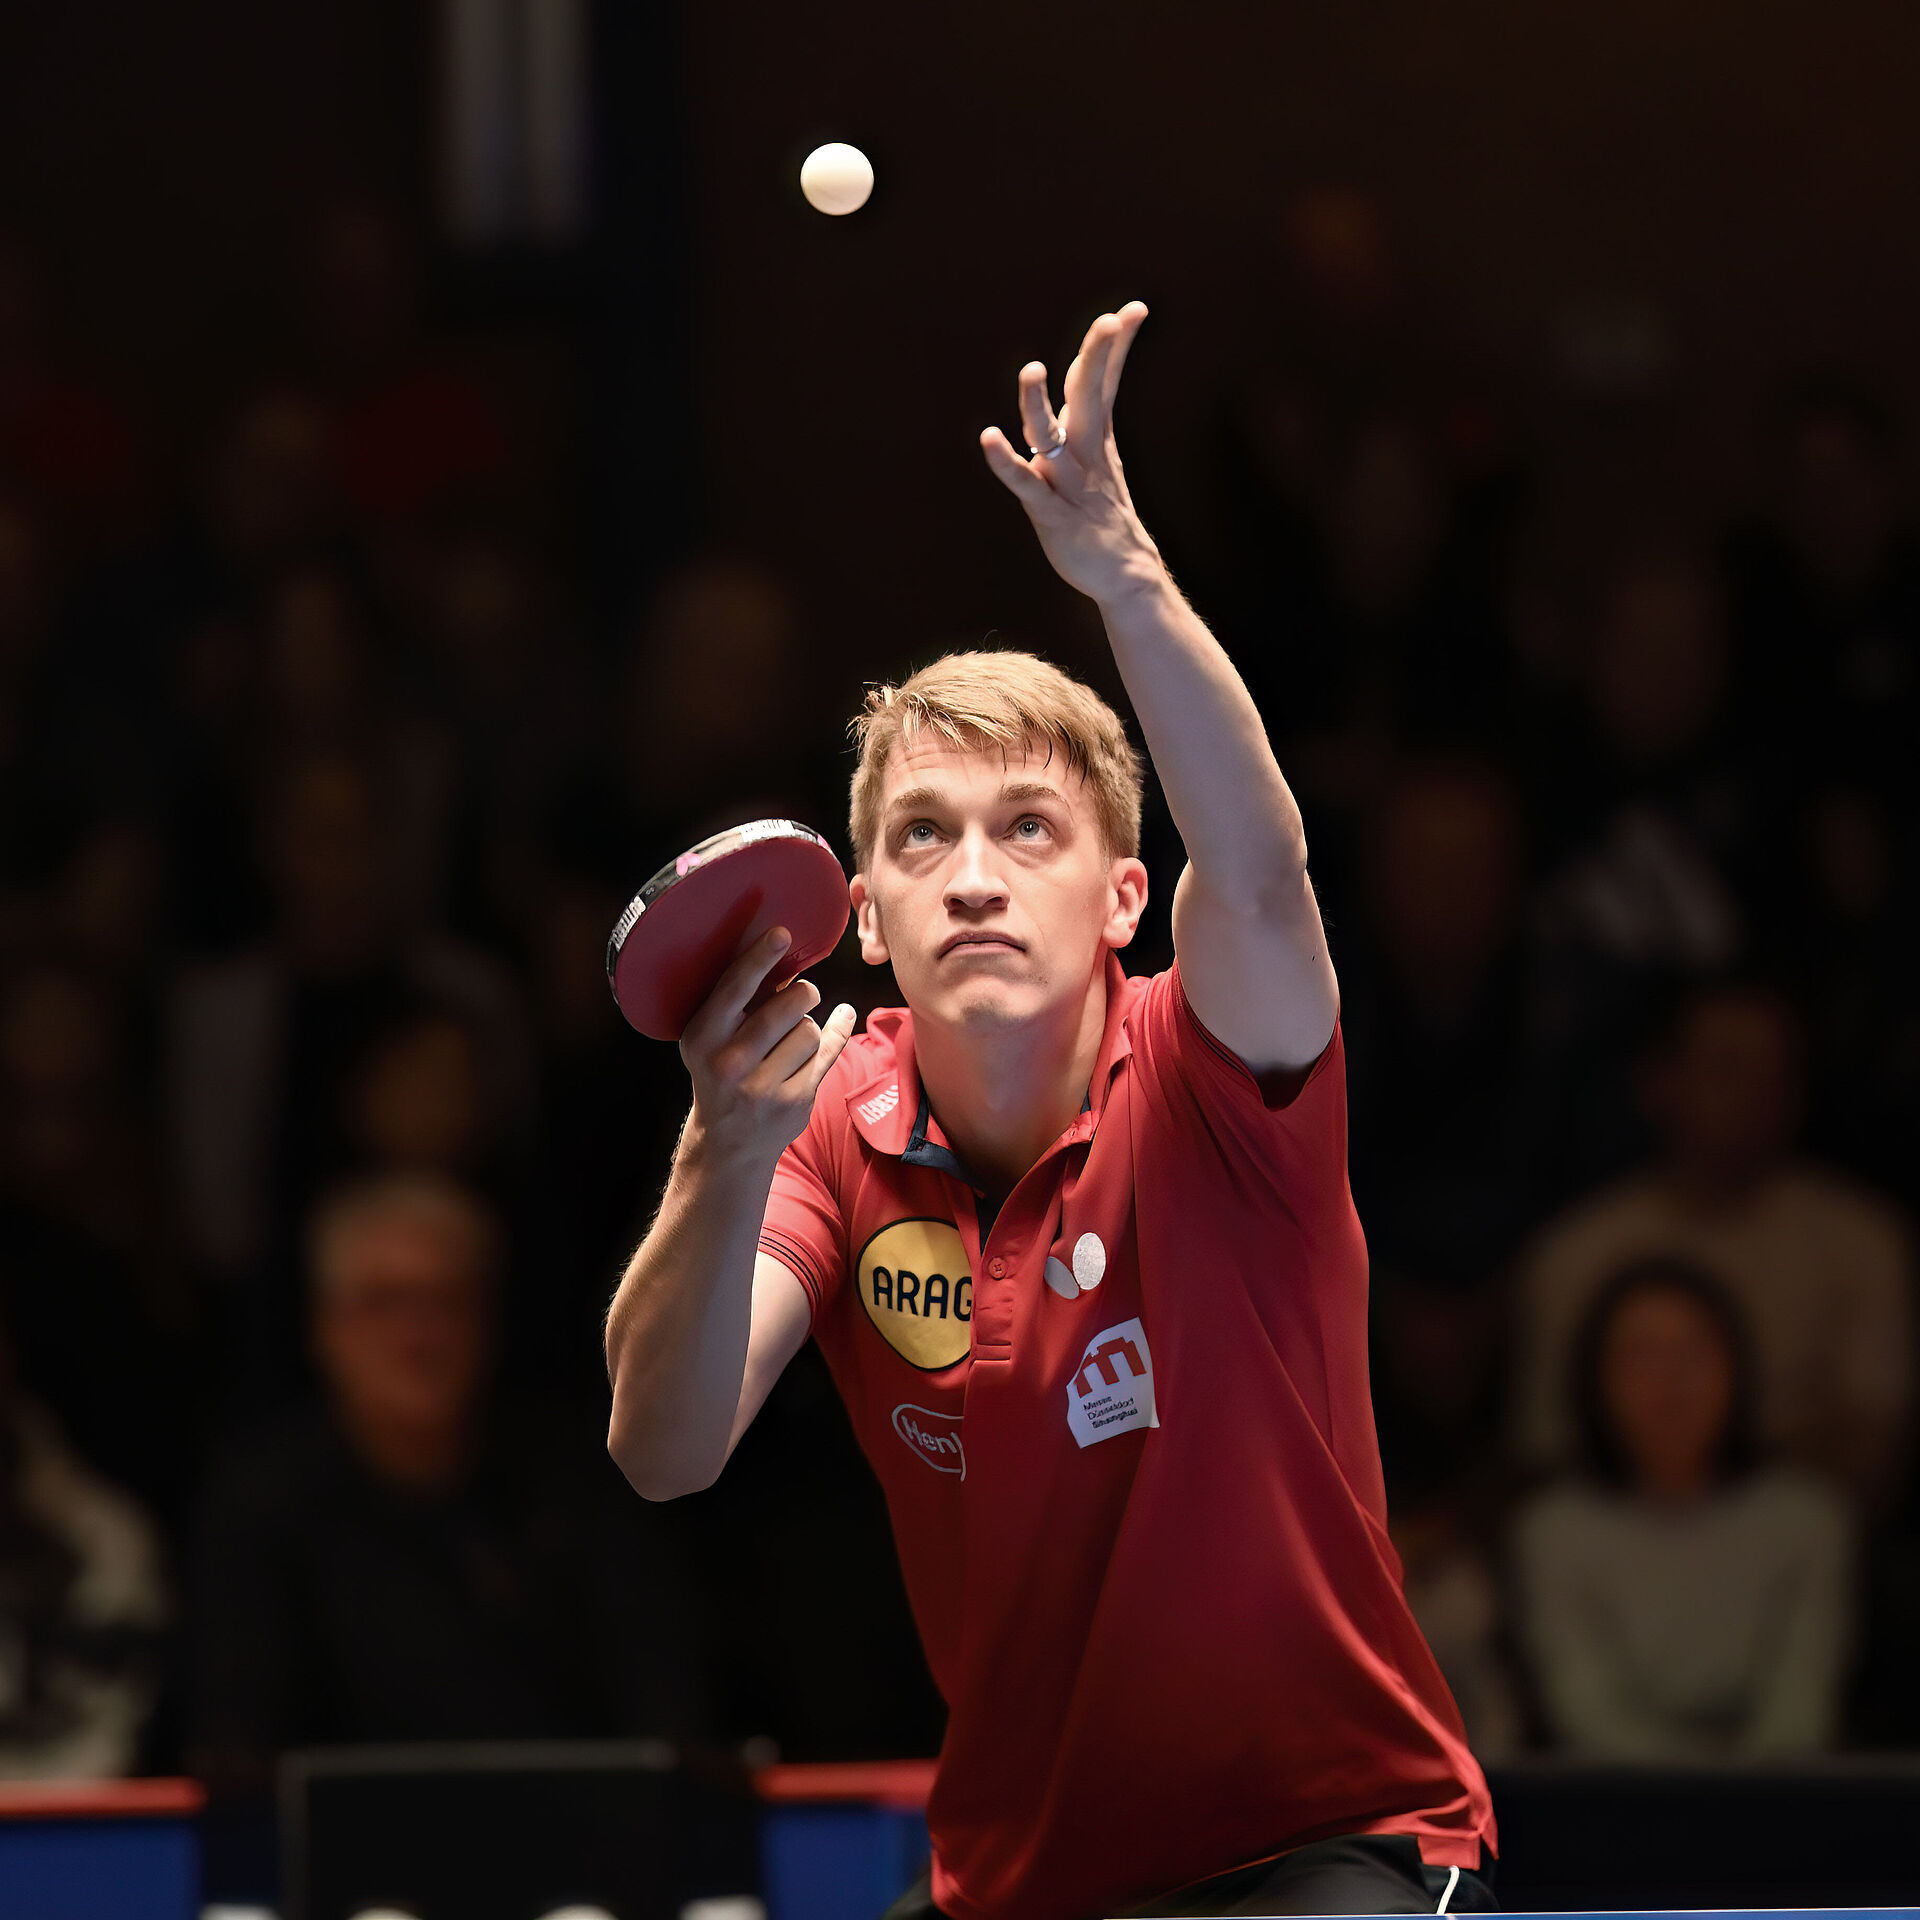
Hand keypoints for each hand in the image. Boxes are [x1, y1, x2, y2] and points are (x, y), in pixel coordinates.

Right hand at [678, 928, 855, 1165]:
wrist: (728, 1142)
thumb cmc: (721, 1072)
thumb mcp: (710, 1040)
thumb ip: (736, 1003)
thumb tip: (780, 952)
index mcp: (702, 1037)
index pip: (734, 988)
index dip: (760, 958)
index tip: (781, 933)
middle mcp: (730, 1062)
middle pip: (788, 1004)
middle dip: (802, 993)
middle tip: (801, 993)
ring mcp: (763, 1087)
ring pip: (810, 1029)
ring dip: (808, 1026)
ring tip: (792, 1037)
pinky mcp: (795, 1102)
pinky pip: (829, 1051)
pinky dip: (838, 1030)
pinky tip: (843, 1016)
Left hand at [980, 301, 1163, 605]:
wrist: (1125, 577)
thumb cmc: (1105, 515)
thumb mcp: (1102, 458)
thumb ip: (1090, 417)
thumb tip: (1084, 377)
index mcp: (1096, 438)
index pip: (1106, 382)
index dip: (1116, 347)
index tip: (1134, 310)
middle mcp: (1085, 453)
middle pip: (1090, 396)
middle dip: (1098, 356)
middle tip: (1111, 320)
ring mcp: (1068, 483)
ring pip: (1051, 435)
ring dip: (1038, 405)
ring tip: (1031, 371)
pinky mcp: (1050, 514)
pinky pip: (1025, 484)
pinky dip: (1006, 462)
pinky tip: (989, 438)